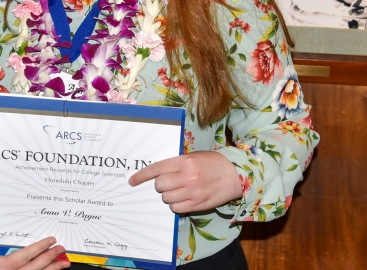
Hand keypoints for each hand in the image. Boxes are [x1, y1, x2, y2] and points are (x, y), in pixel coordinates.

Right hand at [0, 237, 69, 269]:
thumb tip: (12, 222)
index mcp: (2, 266)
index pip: (25, 256)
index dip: (40, 247)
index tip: (51, 240)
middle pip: (35, 267)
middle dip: (50, 258)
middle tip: (60, 248)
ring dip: (53, 268)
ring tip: (64, 263)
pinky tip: (54, 269)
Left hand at [128, 151, 242, 213]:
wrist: (234, 174)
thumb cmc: (211, 163)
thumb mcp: (192, 157)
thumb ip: (175, 164)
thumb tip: (157, 173)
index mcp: (183, 162)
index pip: (156, 169)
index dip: (141, 176)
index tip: (132, 181)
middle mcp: (186, 177)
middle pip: (160, 185)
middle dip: (160, 185)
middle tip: (169, 183)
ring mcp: (192, 192)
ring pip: (167, 198)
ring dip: (168, 196)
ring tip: (178, 190)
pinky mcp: (198, 204)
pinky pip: (177, 209)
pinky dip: (176, 205)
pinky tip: (183, 199)